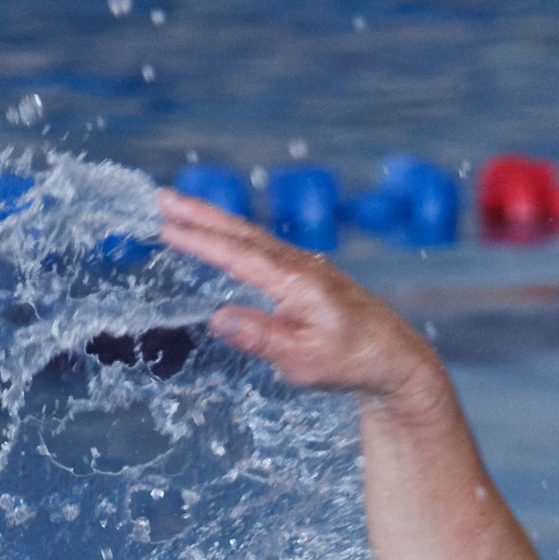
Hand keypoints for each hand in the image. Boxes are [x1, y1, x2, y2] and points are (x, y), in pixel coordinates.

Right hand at [157, 191, 443, 409]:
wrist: (396, 358)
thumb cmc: (352, 362)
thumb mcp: (303, 360)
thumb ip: (261, 338)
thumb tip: (218, 318)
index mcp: (297, 282)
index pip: (238, 256)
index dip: (200, 241)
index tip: (166, 227)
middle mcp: (301, 266)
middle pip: (243, 233)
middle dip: (200, 214)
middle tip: (161, 198)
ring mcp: (308, 266)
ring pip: (254, 236)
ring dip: (216, 221)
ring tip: (181, 208)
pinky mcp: (312, 274)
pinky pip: (266, 246)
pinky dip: (238, 235)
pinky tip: (225, 236)